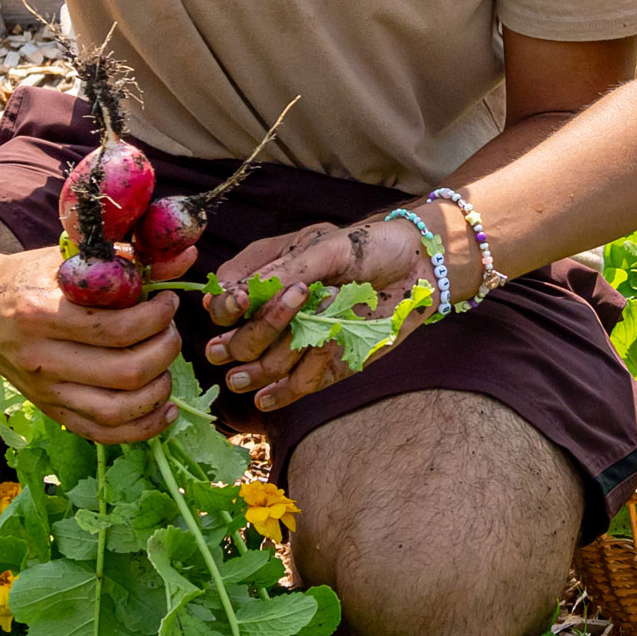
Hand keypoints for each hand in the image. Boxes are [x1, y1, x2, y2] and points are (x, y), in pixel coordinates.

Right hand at [0, 245, 185, 443]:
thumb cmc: (26, 277)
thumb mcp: (69, 258)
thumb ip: (128, 258)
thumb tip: (185, 257)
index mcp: (44, 314)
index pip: (117, 329)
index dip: (157, 317)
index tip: (168, 300)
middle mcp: (41, 359)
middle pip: (124, 372)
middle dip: (164, 350)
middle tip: (169, 329)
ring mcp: (44, 391)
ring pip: (116, 410)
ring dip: (157, 390)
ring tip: (166, 363)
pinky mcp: (49, 410)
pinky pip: (102, 433)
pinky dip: (142, 428)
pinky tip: (165, 409)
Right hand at [202, 212, 440, 412]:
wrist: (418, 268)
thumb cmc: (368, 247)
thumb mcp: (323, 248)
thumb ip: (281, 271)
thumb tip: (231, 293)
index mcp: (262, 282)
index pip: (218, 310)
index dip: (225, 310)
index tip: (245, 299)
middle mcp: (271, 319)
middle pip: (233, 348)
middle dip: (260, 329)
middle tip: (300, 297)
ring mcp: (295, 349)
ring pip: (260, 372)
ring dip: (286, 349)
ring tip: (327, 314)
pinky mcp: (322, 371)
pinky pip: (296, 388)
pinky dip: (305, 372)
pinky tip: (324, 345)